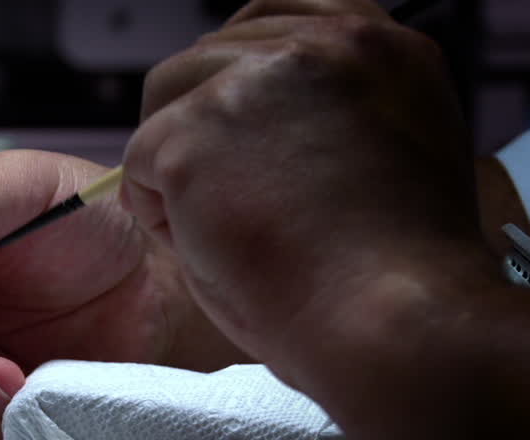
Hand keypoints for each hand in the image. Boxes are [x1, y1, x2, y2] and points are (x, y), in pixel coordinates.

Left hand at [121, 0, 493, 380]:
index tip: (235, 136)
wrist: (391, 320)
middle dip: (202, 128)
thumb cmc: (391, 272)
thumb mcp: (387, 154)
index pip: (271, 24)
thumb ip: (329, 112)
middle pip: (206, 59)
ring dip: (178, 166)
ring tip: (233, 229)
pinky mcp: (196, 132)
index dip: (235, 82)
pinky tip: (215, 247)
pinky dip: (159, 213)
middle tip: (238, 204)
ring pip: (164, 103)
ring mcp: (254, 82)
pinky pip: (138, 164)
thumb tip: (255, 118)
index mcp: (378, 46)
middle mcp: (321, 44)